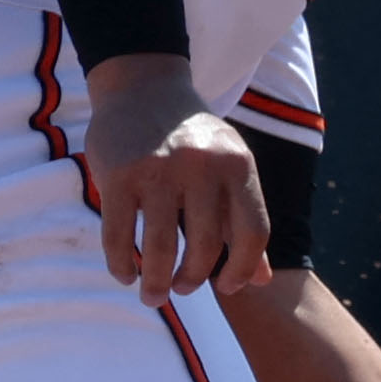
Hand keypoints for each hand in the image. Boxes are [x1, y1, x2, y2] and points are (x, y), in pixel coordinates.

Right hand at [82, 52, 271, 299]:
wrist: (143, 86)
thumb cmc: (193, 140)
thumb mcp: (229, 169)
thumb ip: (243, 222)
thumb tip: (261, 281)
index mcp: (238, 165)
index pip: (253, 232)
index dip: (243, 269)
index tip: (227, 287)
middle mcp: (202, 166)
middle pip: (205, 246)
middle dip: (193, 280)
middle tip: (183, 290)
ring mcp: (158, 170)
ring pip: (161, 248)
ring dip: (156, 283)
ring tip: (154, 295)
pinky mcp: (118, 175)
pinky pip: (119, 236)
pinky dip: (121, 264)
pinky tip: (126, 274)